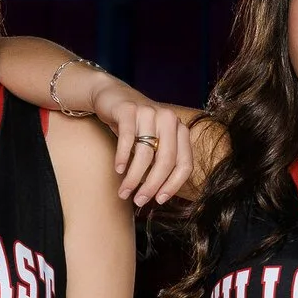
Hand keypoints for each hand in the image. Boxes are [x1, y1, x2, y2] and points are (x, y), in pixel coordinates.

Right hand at [93, 79, 194, 206]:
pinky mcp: (128, 110)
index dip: (173, 185)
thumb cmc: (135, 126)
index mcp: (180, 130)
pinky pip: (127, 139)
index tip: (160, 200)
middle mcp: (169, 119)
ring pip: (145, 154)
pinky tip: (118, 170)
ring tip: (124, 191)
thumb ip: (160, 161)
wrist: (113, 97)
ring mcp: (149, 112)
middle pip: (166, 161)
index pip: (185, 164)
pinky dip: (122, 157)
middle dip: (152, 185)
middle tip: (139, 201)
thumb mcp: (153, 142)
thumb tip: (158, 195)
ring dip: (133, 178)